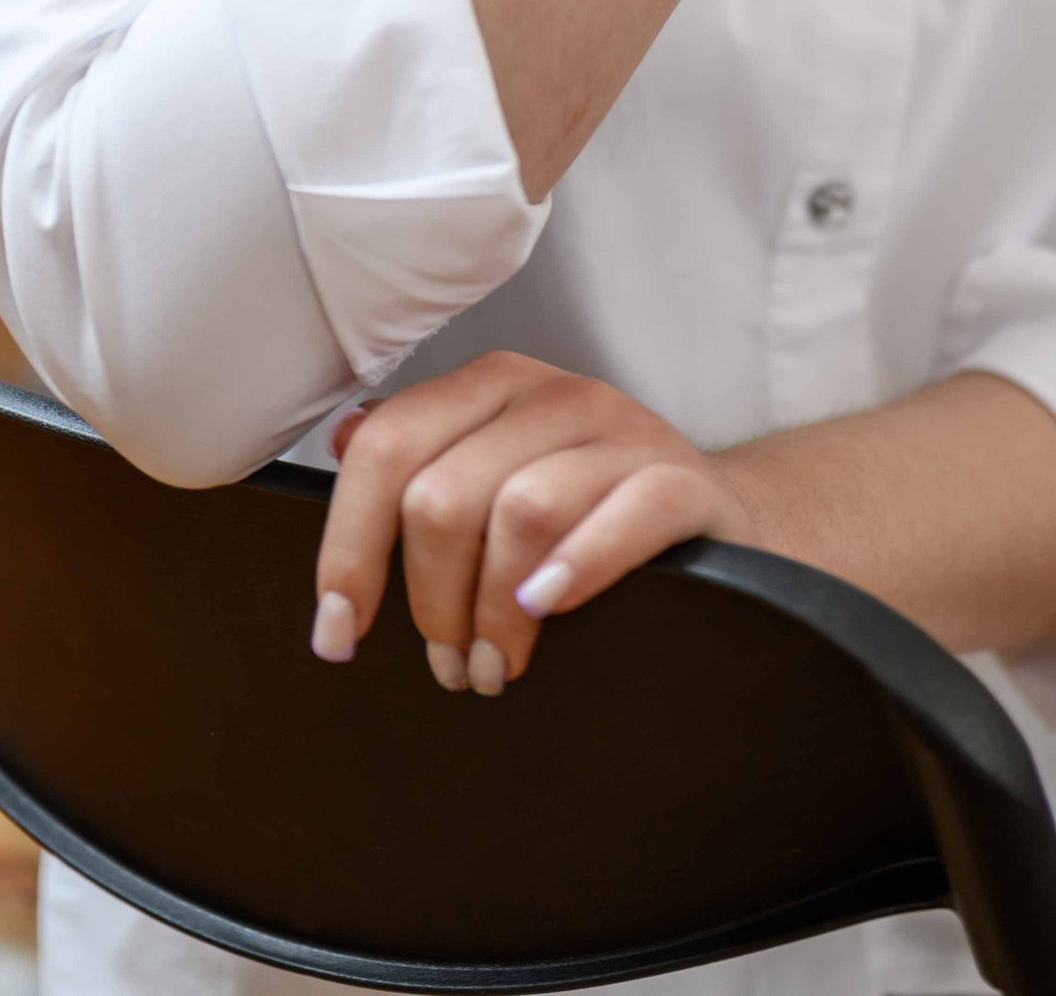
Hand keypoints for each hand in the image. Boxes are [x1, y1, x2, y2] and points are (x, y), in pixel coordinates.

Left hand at [307, 351, 750, 694]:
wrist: (716, 521)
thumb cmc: (584, 515)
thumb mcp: (498, 477)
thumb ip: (423, 458)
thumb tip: (343, 439)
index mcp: (491, 387)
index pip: (388, 447)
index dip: (347, 548)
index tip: (338, 635)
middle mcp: (552, 394)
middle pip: (441, 495)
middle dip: (429, 602)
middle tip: (450, 665)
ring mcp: (622, 431)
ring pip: (519, 510)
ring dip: (493, 613)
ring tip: (496, 669)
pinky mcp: (683, 479)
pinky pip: (624, 514)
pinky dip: (578, 566)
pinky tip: (546, 611)